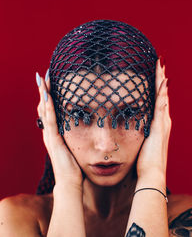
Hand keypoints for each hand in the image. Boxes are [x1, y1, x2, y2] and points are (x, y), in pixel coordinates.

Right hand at [36, 71, 82, 189]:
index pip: (49, 109)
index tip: (50, 81)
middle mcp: (49, 132)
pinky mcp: (54, 140)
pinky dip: (48, 107)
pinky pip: (50, 120)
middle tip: (43, 75)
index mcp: (54, 132)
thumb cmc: (74, 164)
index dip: (48, 95)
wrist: (70, 181)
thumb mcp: (74, 145)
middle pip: (43, 106)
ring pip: (44, 110)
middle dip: (44, 90)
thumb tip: (84, 126)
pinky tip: (47, 96)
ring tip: (42, 79)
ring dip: (43, 94)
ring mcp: (50, 135)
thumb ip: (74, 135)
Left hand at [136, 58, 171, 179]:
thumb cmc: (144, 161)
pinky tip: (162, 81)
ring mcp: (162, 123)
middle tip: (160, 64)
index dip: (156, 88)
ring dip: (162, 81)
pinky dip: (162, 93)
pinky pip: (161, 106)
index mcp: (157, 125)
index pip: (157, 101)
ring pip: (163, 96)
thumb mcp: (141, 144)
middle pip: (162, 95)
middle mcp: (162, 121)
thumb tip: (127, 130)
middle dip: (160, 79)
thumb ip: (136, 135)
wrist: (151, 174)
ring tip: (161, 66)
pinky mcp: (160, 127)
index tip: (153, 75)